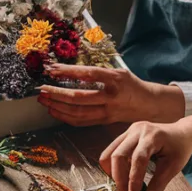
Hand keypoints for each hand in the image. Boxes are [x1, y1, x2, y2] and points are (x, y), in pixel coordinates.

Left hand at [39, 66, 184, 131]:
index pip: (89, 74)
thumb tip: (70, 70)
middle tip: (42, 89)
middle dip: (57, 93)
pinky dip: (65, 117)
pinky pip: (82, 121)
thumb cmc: (132, 85)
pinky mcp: (104, 121)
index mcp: (116, 79)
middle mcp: (112, 96)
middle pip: (80, 97)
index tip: (52, 69)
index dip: (69, 72)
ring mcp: (108, 111)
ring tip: (44, 100)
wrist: (149, 104)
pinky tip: (54, 111)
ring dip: (58, 107)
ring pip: (79, 112)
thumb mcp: (119, 72)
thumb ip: (98, 72)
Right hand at [100, 119, 191, 190]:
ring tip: (123, 187)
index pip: (138, 160)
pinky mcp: (125, 135)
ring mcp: (129, 131)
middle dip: (119, 179)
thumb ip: (157, 187)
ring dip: (113, 174)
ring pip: (110, 153)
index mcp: (153, 136)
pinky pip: (111, 151)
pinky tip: (123, 176)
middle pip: (118, 155)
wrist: (181, 133)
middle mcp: (138, 130)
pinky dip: (114, 167)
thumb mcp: (173, 168)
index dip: (133, 181)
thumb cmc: (180, 149)